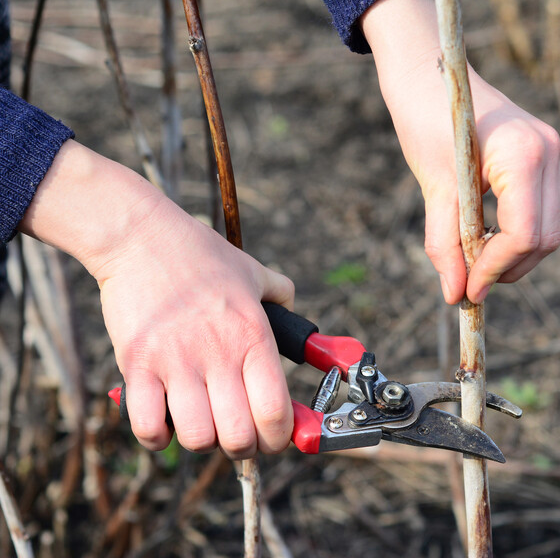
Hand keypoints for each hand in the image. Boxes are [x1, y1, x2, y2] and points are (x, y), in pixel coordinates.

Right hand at [95, 204, 293, 457]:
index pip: (276, 412)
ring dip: (202, 441)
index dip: (280, 438)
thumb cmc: (200, 256)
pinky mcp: (137, 365)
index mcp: (253, 337)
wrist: (142, 237)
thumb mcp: (253, 272)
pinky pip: (148, 426)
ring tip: (201, 422)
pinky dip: (157, 437)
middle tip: (237, 435)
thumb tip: (296, 313)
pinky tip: (164, 421)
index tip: (274, 438)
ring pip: (197, 438)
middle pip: (239, 437)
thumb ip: (281, 294)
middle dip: (243, 448)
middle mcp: (219, 354)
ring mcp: (176, 362)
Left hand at [362, 0, 559, 303]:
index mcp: (524, 154)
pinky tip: (487, 240)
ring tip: (475, 264)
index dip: (495, 269)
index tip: (467, 290)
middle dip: (509, 268)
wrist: (430, 70)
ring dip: (516, 256)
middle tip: (470, 284)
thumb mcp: (434, 186)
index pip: (525, 234)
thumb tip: (455, 294)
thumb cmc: (426, 118)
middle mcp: (548, 152)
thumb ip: (445, 243)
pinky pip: (543, 210)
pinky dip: (518, 234)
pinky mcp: (544, 156)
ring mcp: (551, 152)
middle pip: (546, 237)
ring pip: (550, 228)